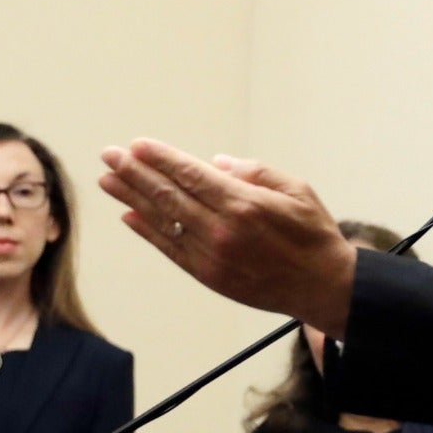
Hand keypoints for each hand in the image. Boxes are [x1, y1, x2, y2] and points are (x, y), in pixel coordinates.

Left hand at [98, 140, 357, 334]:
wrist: (324, 287)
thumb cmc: (314, 235)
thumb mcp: (297, 191)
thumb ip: (256, 172)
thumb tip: (216, 163)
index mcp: (244, 203)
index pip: (191, 174)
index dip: (161, 158)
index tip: (137, 145)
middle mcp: (222, 229)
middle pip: (168, 194)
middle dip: (135, 172)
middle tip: (110, 155)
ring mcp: (212, 255)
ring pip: (163, 221)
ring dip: (132, 198)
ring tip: (108, 180)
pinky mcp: (209, 276)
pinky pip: (170, 249)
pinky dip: (148, 232)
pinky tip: (129, 216)